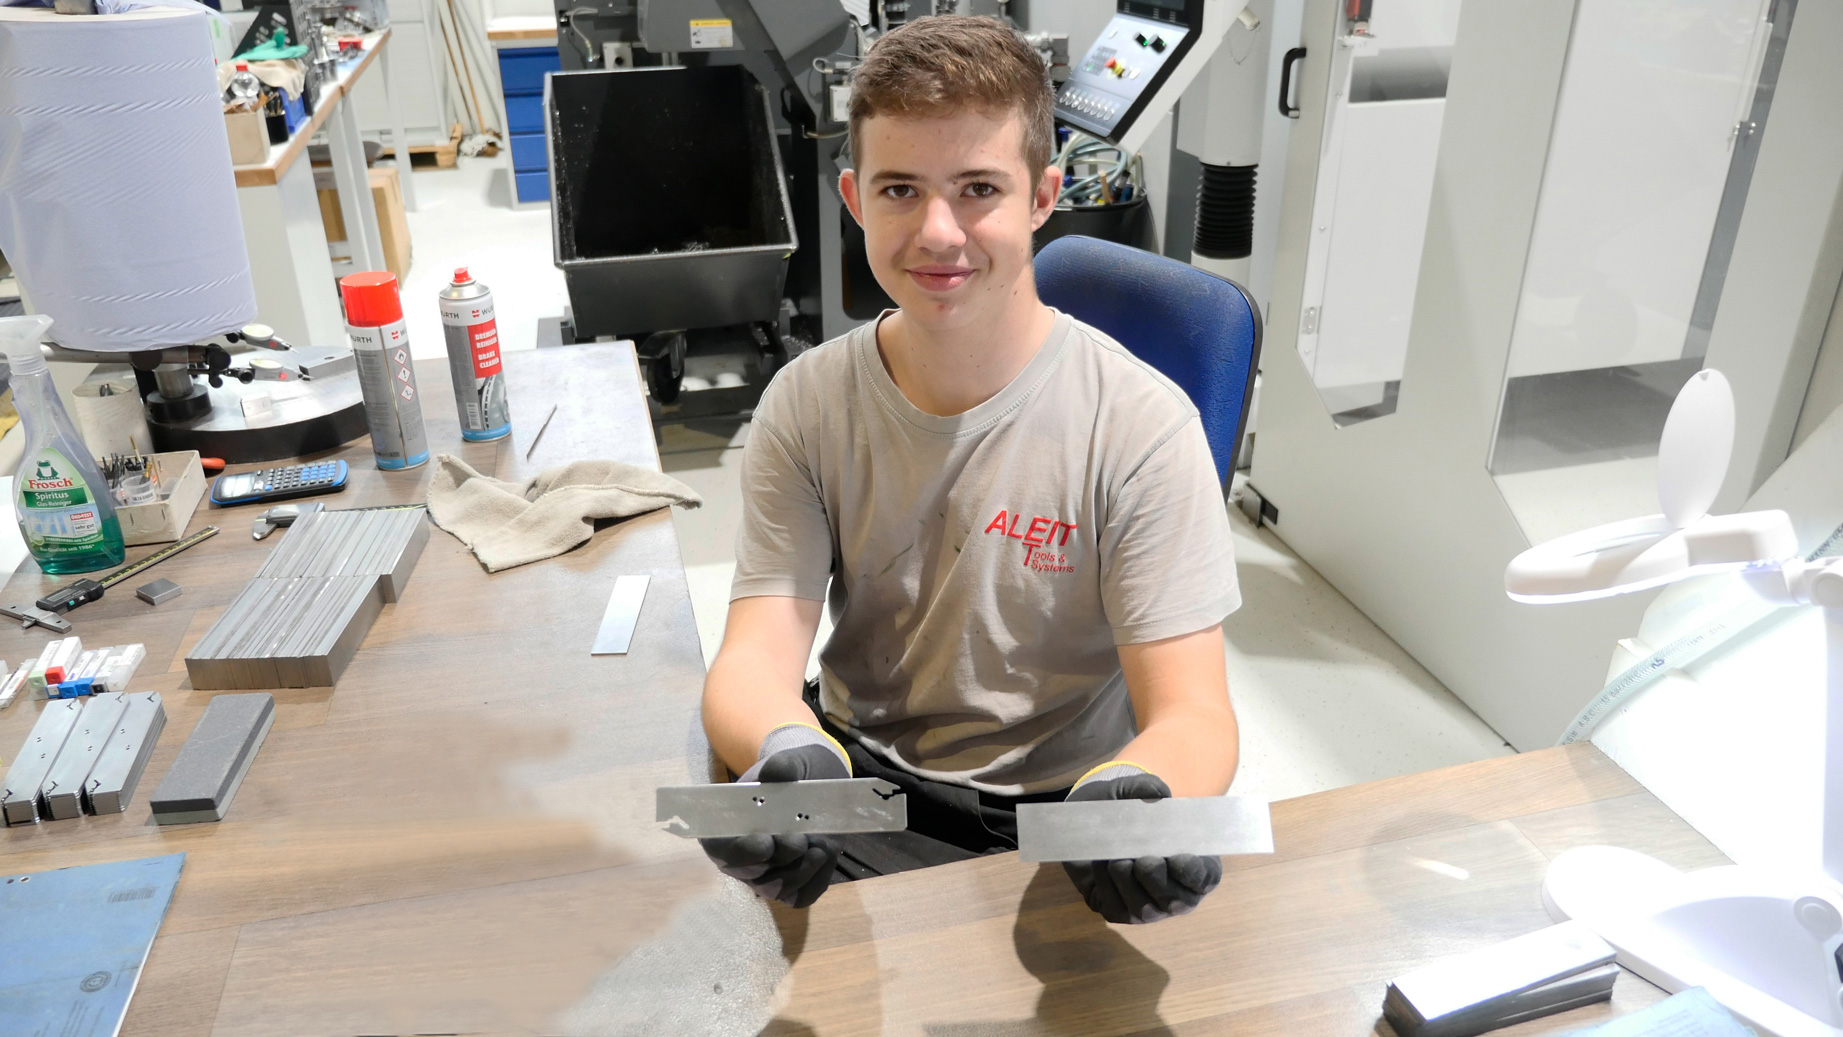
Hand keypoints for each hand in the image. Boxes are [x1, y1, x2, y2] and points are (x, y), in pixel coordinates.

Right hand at [699, 742, 846, 907]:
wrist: (812, 786)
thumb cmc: (789, 776)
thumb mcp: (786, 764)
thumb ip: (780, 767)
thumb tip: (777, 771)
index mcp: (727, 829)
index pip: (722, 851)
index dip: (741, 853)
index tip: (766, 842)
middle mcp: (743, 860)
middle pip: (754, 876)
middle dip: (781, 861)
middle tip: (801, 840)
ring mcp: (767, 876)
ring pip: (780, 890)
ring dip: (802, 871)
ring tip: (822, 846)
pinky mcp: (793, 885)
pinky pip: (803, 895)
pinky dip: (817, 879)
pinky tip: (826, 854)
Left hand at [1061, 771, 1222, 923]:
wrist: (1091, 822)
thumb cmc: (1126, 808)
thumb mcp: (1134, 791)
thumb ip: (1148, 788)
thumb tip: (1156, 795)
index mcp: (1195, 865)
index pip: (1203, 878)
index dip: (1192, 872)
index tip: (1176, 856)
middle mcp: (1176, 893)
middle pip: (1174, 900)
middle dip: (1157, 879)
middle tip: (1144, 859)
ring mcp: (1149, 908)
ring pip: (1144, 908)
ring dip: (1129, 883)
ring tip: (1117, 860)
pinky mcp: (1120, 912)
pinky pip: (1117, 908)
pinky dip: (1108, 887)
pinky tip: (1102, 865)